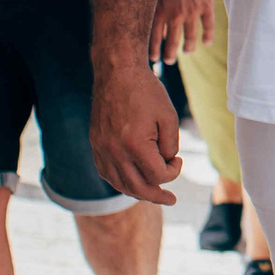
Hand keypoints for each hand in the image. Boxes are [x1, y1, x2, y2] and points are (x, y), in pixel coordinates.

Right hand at [90, 61, 181, 206]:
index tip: (179, 159)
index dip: (174, 171)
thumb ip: (170, 146)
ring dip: (138, 192)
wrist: (117, 74)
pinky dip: (121, 182)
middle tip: (171, 200)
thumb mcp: (168, 117)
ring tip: (153, 195)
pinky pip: (107, 173)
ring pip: (120, 184)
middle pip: (138, 188)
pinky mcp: (96, 146)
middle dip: (157, 196)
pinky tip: (133, 182)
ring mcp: (101, 150)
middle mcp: (114, 152)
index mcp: (135, 145)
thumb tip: (166, 164)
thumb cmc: (146, 92)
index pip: (158, 175)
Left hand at [151, 0, 214, 62]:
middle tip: (168, 61)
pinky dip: (207, 36)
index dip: (153, 50)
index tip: (152, 59)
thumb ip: (150, 1)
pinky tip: (206, 42)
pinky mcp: (206, 5)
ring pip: (190, 37)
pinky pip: (207, 26)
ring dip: (188, 47)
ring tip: (187, 52)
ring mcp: (191, 11)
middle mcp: (174, 14)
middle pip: (172, 41)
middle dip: (170, 54)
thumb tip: (140, 10)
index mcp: (159, 10)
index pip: (154, 37)